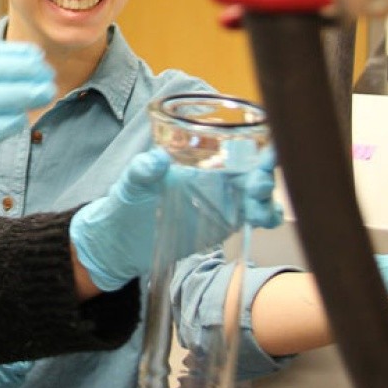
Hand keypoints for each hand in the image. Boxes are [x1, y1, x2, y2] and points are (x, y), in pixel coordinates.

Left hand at [71, 148, 280, 291]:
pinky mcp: (225, 223)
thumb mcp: (130, 183)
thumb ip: (142, 170)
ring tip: (258, 212)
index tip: (265, 152)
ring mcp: (222, 199)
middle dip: (263, 175)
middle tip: (256, 188)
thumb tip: (156, 159)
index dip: (253, 146)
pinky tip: (264, 221)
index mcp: (197, 158)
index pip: (233, 144)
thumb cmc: (126, 203)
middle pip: (252, 169)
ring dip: (266, 199)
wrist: (121, 243)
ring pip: (257, 193)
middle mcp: (215, 175)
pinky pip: (253, 216)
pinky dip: (266, 216)